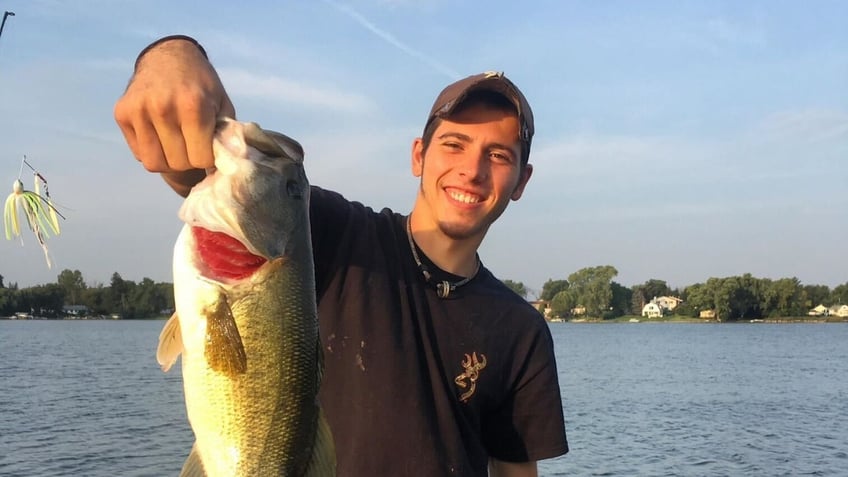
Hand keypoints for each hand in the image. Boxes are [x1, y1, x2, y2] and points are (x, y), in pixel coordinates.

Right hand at [114, 37, 234, 193]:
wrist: (169, 56)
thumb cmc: (201, 85)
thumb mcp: (222, 105)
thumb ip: (226, 135)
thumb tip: (226, 167)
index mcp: (193, 107)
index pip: (200, 159)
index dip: (208, 160)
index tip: (209, 151)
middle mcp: (163, 108)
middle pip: (178, 164)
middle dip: (189, 161)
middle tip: (193, 147)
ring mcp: (139, 111)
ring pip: (155, 164)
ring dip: (169, 161)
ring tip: (177, 146)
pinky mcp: (121, 113)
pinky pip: (139, 154)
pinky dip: (152, 152)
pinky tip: (160, 136)